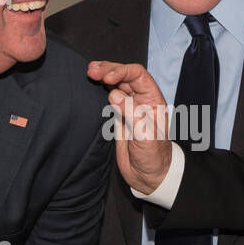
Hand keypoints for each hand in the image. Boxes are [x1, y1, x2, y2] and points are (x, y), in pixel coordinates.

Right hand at [87, 60, 171, 193]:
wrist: (148, 175)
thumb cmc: (154, 157)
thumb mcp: (146, 136)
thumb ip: (132, 113)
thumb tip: (114, 94)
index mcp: (153, 100)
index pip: (138, 75)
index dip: (121, 72)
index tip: (106, 78)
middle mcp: (141, 99)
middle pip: (124, 76)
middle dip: (108, 70)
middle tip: (92, 70)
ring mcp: (129, 107)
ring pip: (115, 84)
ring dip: (103, 75)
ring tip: (90, 71)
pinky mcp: (118, 115)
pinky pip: (109, 96)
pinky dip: (99, 88)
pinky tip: (91, 84)